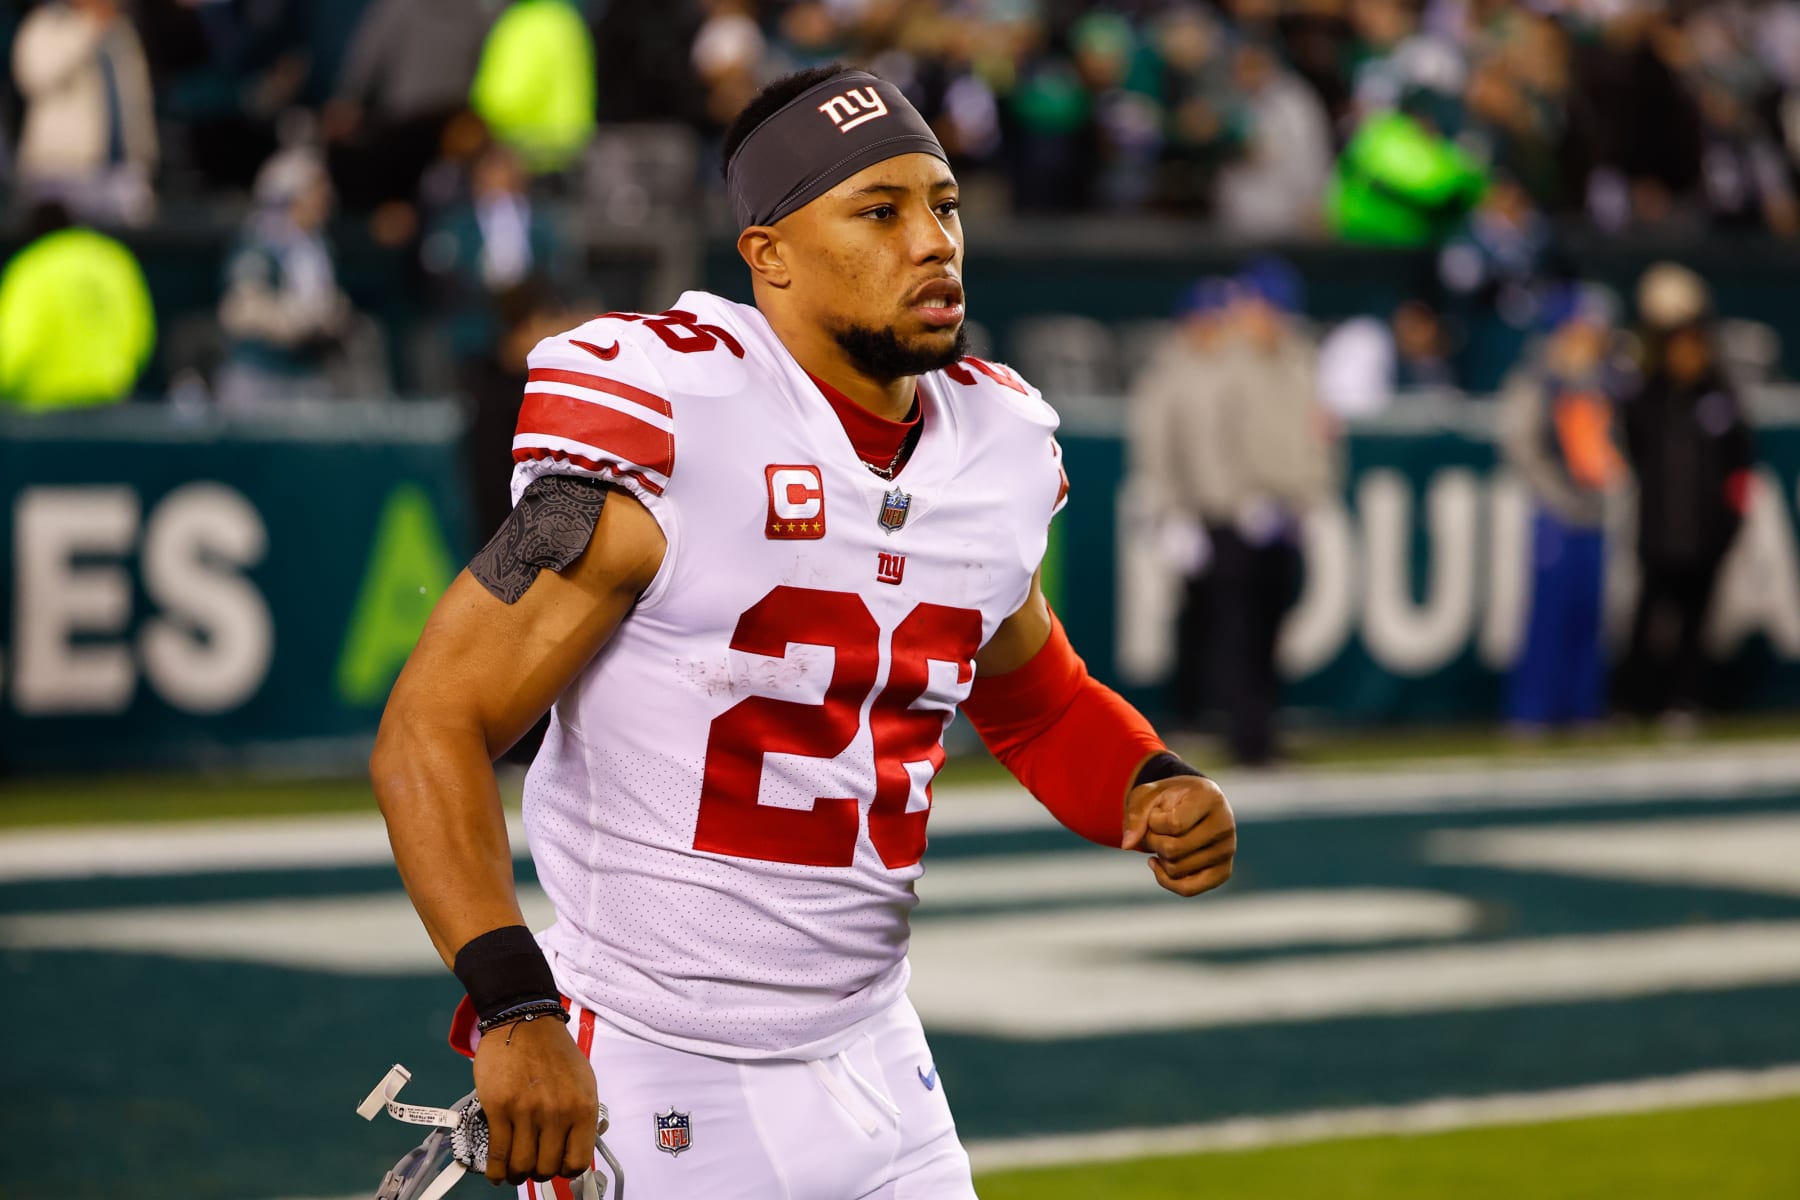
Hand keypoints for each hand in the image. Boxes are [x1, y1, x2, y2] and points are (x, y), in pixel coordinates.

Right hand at [472, 1014, 598, 1185]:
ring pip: (521, 1165)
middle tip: (532, 1164)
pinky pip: (497, 1154)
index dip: (565, 1170)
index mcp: (583, 1107)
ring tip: (515, 1168)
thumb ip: (580, 1115)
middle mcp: (558, 1113)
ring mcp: (527, 1112)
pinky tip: (496, 1172)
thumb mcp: (583, 1081)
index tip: (557, 1166)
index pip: (577, 1161)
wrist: (524, 1021)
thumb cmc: (554, 1050)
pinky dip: (496, 1171)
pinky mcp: (499, 1108)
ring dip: (517, 1173)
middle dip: (539, 1172)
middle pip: (547, 1168)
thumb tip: (574, 1148)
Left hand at [1122, 775, 1235, 896]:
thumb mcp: (1148, 795)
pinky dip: (1166, 881)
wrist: (1191, 803)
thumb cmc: (1168, 797)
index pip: (1175, 825)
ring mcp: (1227, 851)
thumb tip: (1127, 845)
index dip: (1153, 822)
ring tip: (1163, 841)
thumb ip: (1136, 815)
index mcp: (1211, 798)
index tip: (1155, 813)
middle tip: (1153, 831)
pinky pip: (1189, 889)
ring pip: (1177, 870)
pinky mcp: (1223, 871)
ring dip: (1159, 858)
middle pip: (1174, 850)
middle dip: (1152, 842)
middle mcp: (1225, 825)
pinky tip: (1158, 864)